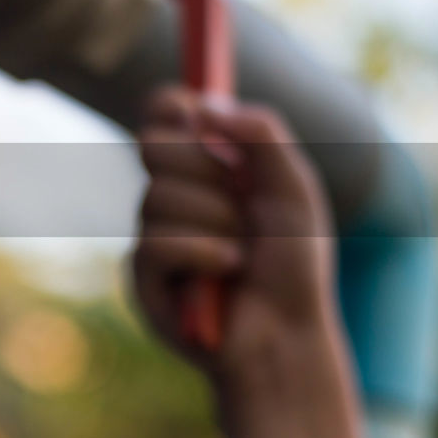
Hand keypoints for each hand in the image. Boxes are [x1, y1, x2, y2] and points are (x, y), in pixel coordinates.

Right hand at [133, 88, 344, 401]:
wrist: (288, 333)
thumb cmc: (295, 263)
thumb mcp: (294, 188)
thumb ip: (263, 134)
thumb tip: (205, 104)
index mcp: (204, 163)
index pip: (164, 115)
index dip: (170, 105)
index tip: (190, 109)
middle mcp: (172, 192)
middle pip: (152, 144)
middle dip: (203, 167)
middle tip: (241, 195)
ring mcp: (152, 232)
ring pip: (158, 196)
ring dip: (216, 221)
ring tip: (244, 251)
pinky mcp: (142, 276)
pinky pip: (157, 242)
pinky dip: (203, 252)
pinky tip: (229, 270)